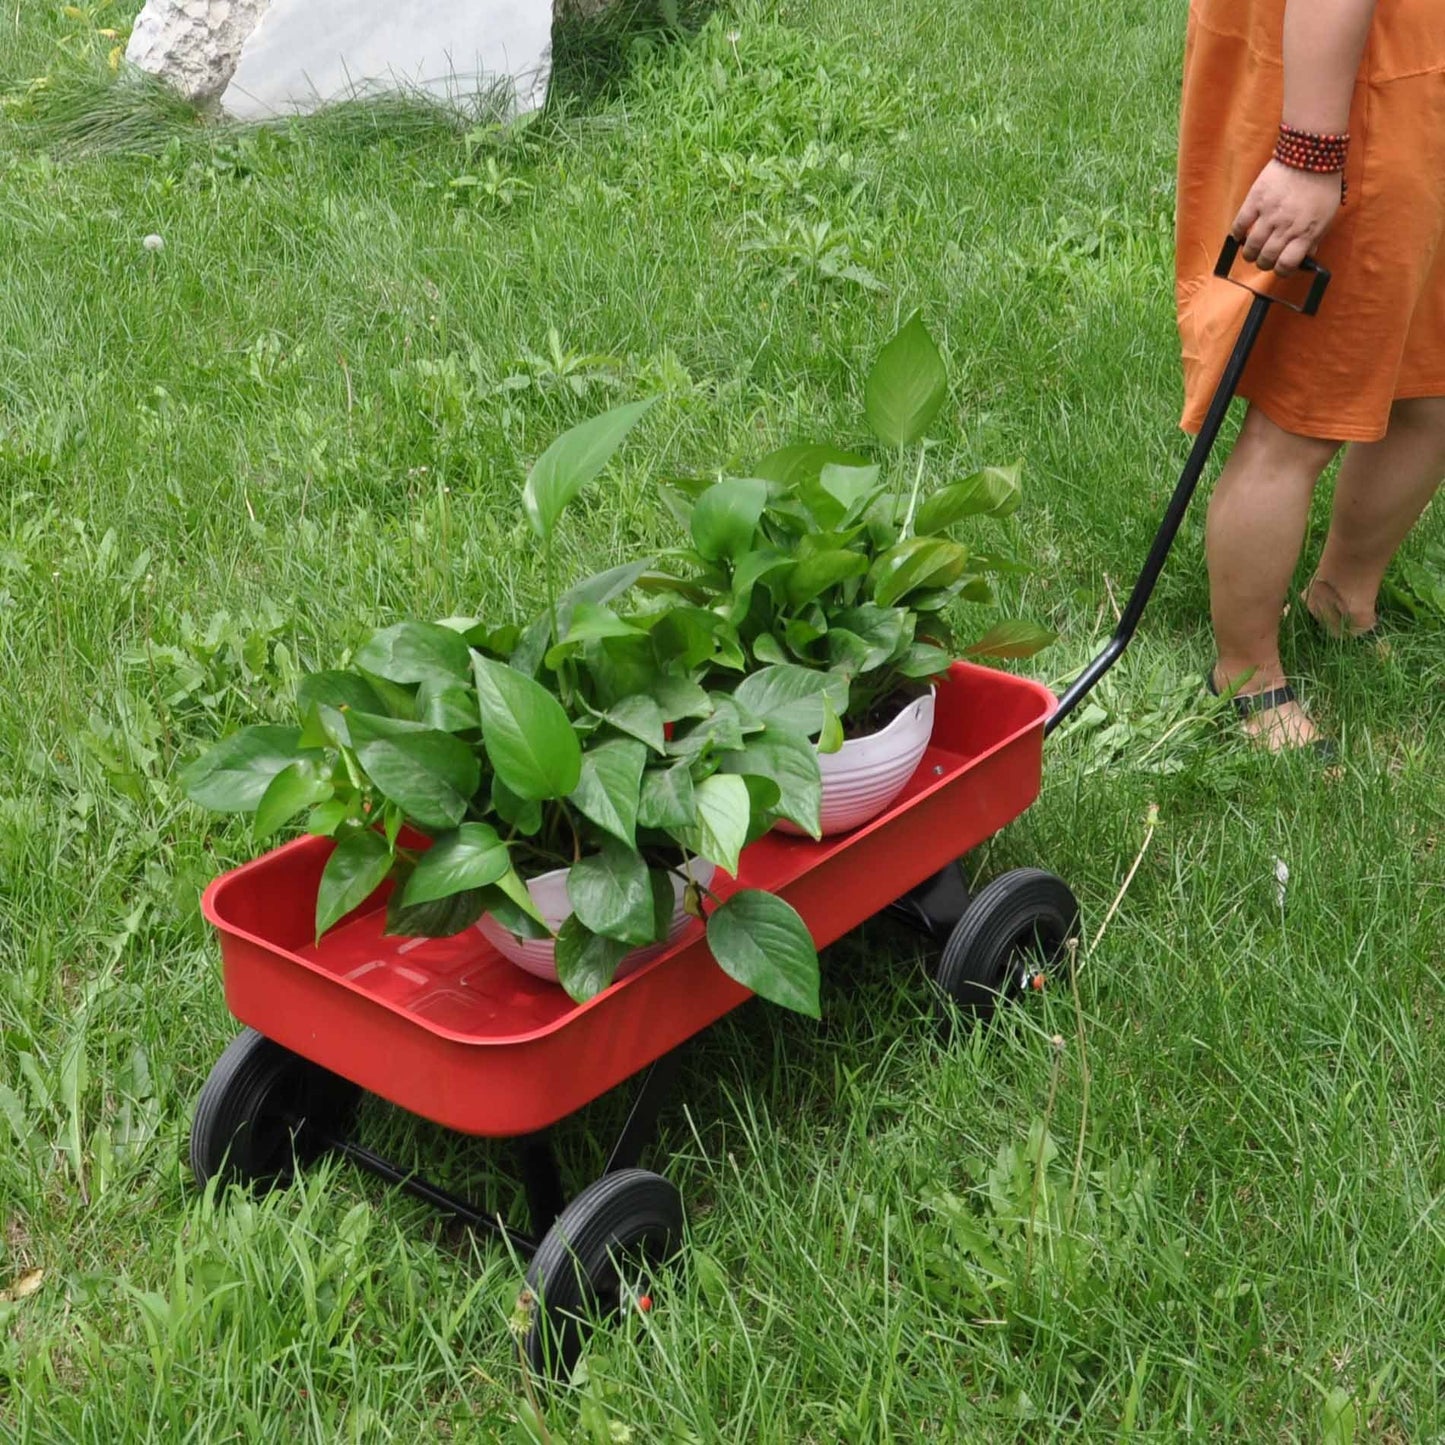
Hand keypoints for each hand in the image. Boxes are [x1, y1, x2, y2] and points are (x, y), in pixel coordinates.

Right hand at [1231, 160, 1341, 275]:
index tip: (1280, 268)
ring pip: (1251, 247)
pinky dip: (1237, 234)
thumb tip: (1305, 255)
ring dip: (1249, 254)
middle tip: (1264, 260)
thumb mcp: (1327, 215)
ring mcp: (1269, 214)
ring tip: (1251, 252)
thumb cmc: (1322, 185)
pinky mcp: (1255, 201)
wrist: (1312, 154)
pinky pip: (1240, 225)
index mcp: (1306, 232)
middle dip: (1264, 263)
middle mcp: (1287, 227)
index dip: (1281, 271)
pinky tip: (1240, 236)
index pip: (1287, 264)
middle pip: (1267, 258)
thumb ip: (1315, 237)